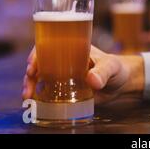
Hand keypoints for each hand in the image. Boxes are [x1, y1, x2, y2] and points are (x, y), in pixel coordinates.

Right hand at [22, 45, 144, 101]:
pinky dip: (38, 95)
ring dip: (30, 84)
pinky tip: (33, 103)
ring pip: (40, 76)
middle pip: (40, 62)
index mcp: (73, 48)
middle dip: (30, 72)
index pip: (49, 45)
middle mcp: (64, 60)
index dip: (37, 53)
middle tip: (28, 83)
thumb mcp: (112, 67)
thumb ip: (103, 73)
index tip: (31, 66)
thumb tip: (91, 80)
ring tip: (27, 96)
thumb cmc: (117, 68)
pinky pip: (46, 90)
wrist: (122, 84)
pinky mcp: (64, 89)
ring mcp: (63, 75)